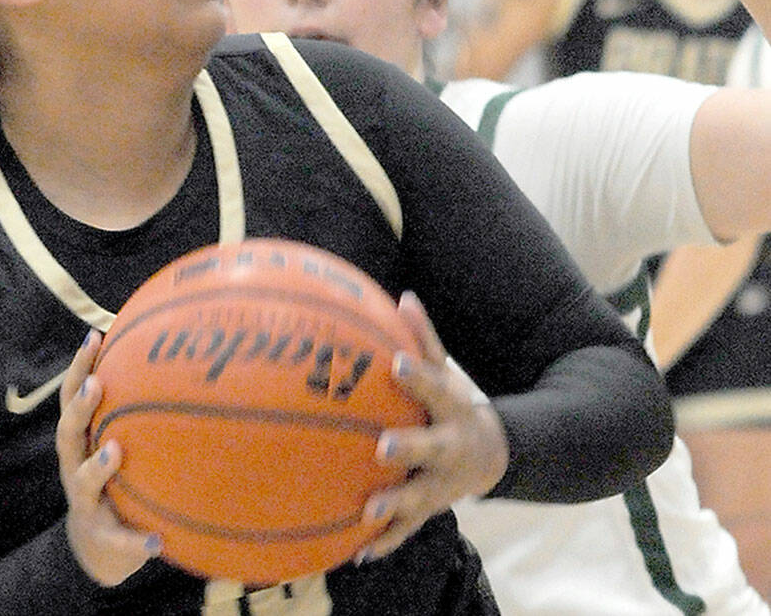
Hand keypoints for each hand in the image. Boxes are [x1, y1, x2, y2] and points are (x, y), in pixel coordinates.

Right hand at [56, 330, 161, 586]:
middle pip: (67, 433)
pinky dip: (135, 542)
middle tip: (96, 385)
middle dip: (80, 408)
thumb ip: (136, 414)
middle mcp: (74, 467)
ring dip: (97, 467)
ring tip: (114, 451)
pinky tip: (157, 542)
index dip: (79, 368)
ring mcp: (84, 503)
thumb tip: (176, 364)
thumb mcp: (119, 443)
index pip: (73, 398)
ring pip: (82, 483)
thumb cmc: (116, 480)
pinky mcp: (101, 539)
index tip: (93, 336)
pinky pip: (117, 541)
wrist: (99, 547)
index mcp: (80, 441)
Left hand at [356, 292, 508, 563]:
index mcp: (452, 409)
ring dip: (394, 504)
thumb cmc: (452, 405)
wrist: (492, 455)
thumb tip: (404, 297)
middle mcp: (449, 448)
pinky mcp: (430, 509)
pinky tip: (358, 553)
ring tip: (368, 510)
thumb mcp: (446, 373)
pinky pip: (406, 530)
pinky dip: (384, 542)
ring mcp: (441, 483)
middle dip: (408, 448)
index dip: (418, 377)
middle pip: (430, 448)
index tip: (396, 364)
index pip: (435, 389)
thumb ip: (424, 339)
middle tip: (381, 447)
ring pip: (418, 497)